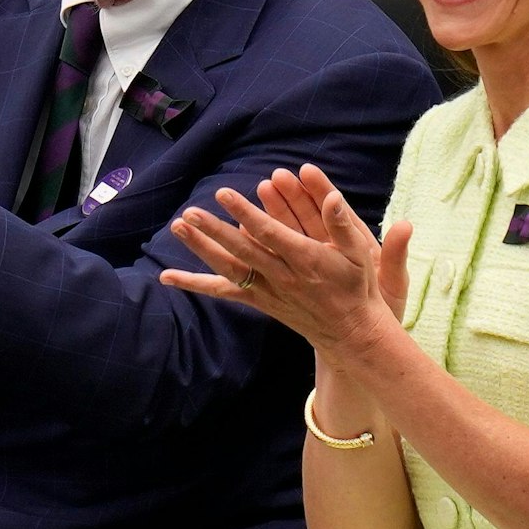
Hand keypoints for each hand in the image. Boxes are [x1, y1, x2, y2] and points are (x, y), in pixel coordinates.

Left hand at [161, 164, 406, 360]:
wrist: (351, 333)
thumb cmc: (357, 288)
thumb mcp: (360, 254)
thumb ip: (343, 225)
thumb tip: (333, 197)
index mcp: (306, 261)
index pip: (270, 235)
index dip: (247, 214)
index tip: (225, 195)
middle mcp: (283, 277)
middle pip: (242, 251)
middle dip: (215, 231)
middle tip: (190, 212)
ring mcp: (268, 291)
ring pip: (229, 268)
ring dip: (202, 248)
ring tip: (179, 226)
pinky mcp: (259, 301)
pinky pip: (224, 291)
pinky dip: (196, 283)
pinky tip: (168, 277)